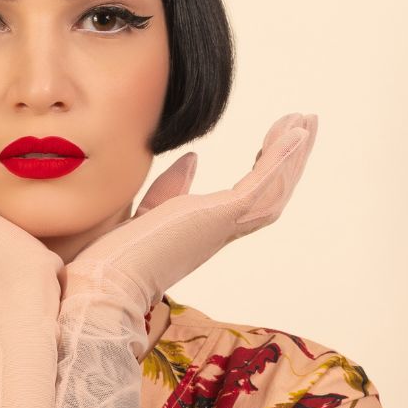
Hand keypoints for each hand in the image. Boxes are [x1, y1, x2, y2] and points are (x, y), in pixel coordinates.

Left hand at [60, 113, 317, 311]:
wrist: (101, 286)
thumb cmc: (113, 261)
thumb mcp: (146, 212)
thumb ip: (170, 190)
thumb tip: (191, 160)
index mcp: (204, 231)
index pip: (245, 199)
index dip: (264, 170)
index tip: (270, 142)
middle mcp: (220, 232)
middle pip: (271, 194)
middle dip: (290, 160)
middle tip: (303, 125)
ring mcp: (223, 226)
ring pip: (274, 190)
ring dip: (293, 155)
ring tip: (306, 121)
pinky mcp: (219, 217)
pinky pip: (261, 185)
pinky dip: (280, 158)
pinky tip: (293, 133)